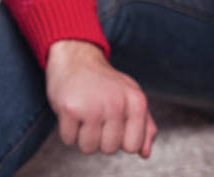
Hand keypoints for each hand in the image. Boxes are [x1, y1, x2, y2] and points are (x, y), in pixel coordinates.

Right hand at [45, 40, 156, 158]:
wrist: (77, 59)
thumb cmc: (106, 84)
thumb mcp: (132, 97)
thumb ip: (144, 125)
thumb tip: (145, 154)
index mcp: (137, 101)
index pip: (133, 146)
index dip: (121, 142)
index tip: (115, 125)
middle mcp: (118, 103)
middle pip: (110, 149)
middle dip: (101, 139)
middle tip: (98, 118)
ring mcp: (93, 106)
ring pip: (88, 148)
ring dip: (83, 137)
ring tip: (86, 115)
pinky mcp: (71, 108)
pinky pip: (68, 140)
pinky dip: (68, 131)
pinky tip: (73, 112)